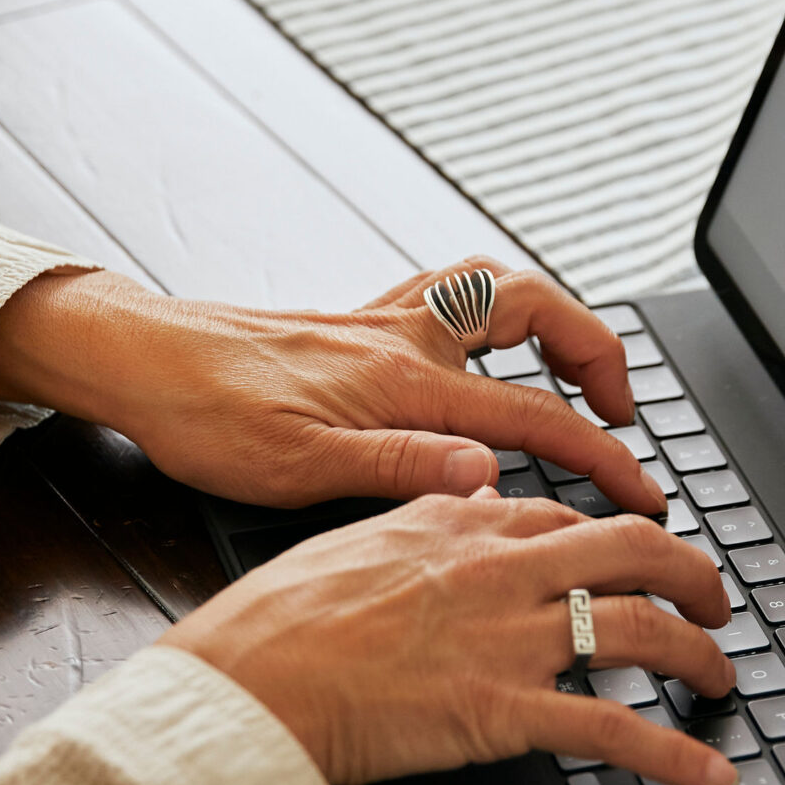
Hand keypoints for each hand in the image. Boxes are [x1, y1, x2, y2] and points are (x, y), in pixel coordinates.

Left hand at [0, 262, 668, 513]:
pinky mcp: (357, 320)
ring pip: (497, 289)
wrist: (138, 362)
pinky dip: (492, 306)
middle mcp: (405, 339)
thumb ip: (402, 470)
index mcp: (404, 385)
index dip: (604, 459)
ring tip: (578, 367)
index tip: (646, 495)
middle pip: (537, 315)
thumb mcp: (295, 471)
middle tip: (623, 412)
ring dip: (553, 318)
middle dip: (599, 356)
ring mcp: (383, 321)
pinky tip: (486, 343)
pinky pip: (450, 291)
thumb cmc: (202, 419)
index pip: (535, 420)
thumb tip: (488, 478)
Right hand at [162, 492, 739, 784]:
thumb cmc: (275, 624)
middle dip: (694, 575)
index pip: (569, 515)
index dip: (623, 534)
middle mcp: (499, 568)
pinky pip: (617, 732)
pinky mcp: (505, 712)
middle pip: (635, 552)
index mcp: (458, 520)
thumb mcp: (353, 537)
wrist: (244, 683)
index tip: (643, 553)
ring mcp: (508, 639)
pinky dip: (676, 756)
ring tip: (720, 680)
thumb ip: (423, 517)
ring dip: (700, 656)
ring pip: (644, 629)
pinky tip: (710, 775)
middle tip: (716, 602)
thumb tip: (473, 501)